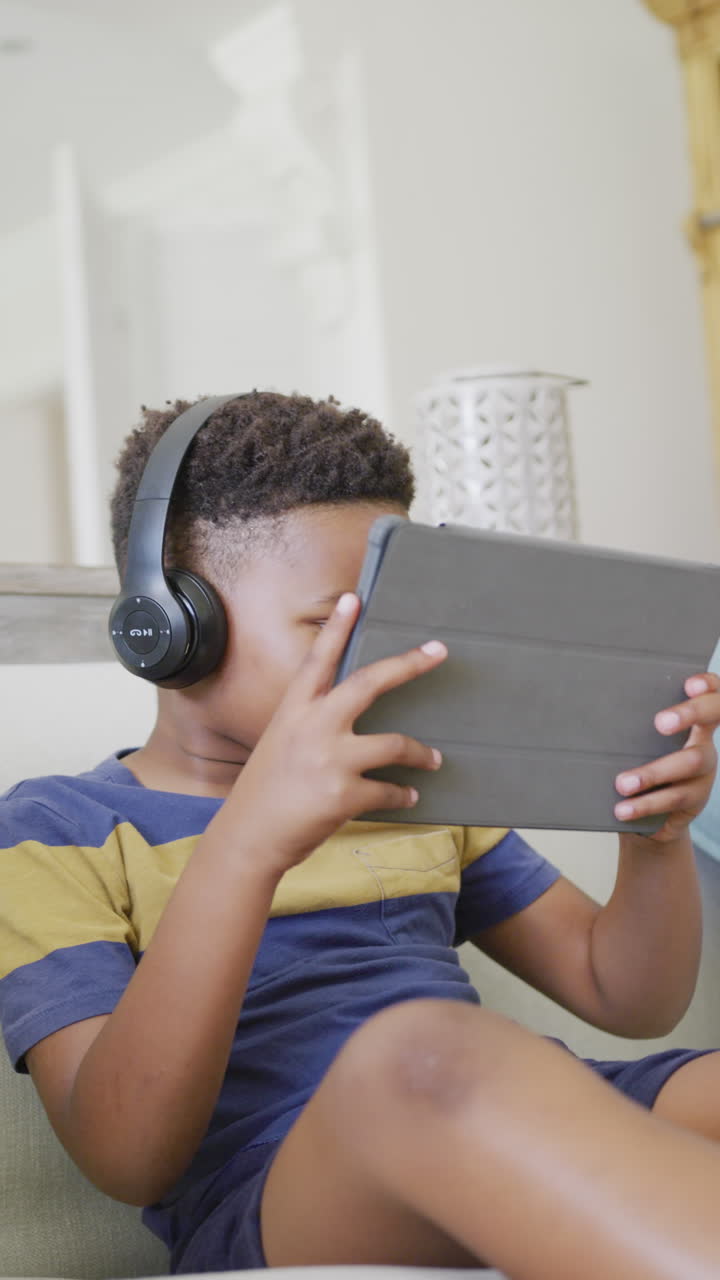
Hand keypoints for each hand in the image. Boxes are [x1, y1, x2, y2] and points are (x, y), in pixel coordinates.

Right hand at [226, 593, 446, 872]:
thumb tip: (351, 720)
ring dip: (421, 754)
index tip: (353, 598)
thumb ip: (312, 726)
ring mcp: (329, 760)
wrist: (247, 838)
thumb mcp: (280, 745)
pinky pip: (390, 790)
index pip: (318, 659)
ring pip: (395, 745)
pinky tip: (409, 796)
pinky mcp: (343, 795)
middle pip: (370, 683)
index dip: (337, 627)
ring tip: (433, 759)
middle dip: (409, 664)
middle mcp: (313, 727)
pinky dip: (403, 794)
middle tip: (438, 651)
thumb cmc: (265, 792)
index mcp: (293, 711)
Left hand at [614, 672, 719, 842]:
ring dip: (652, 773)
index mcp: (693, 721)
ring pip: (689, 763)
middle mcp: (704, 741)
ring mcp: (704, 771)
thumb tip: (586, 705)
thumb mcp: (638, 743)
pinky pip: (673, 799)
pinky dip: (644, 804)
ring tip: (622, 784)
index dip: (708, 685)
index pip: (711, 693)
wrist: (649, 817)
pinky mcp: (695, 800)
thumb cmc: (638, 764)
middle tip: (660, 722)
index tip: (689, 684)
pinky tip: (623, 809)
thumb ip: (629, 725)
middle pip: (712, 718)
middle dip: (689, 713)